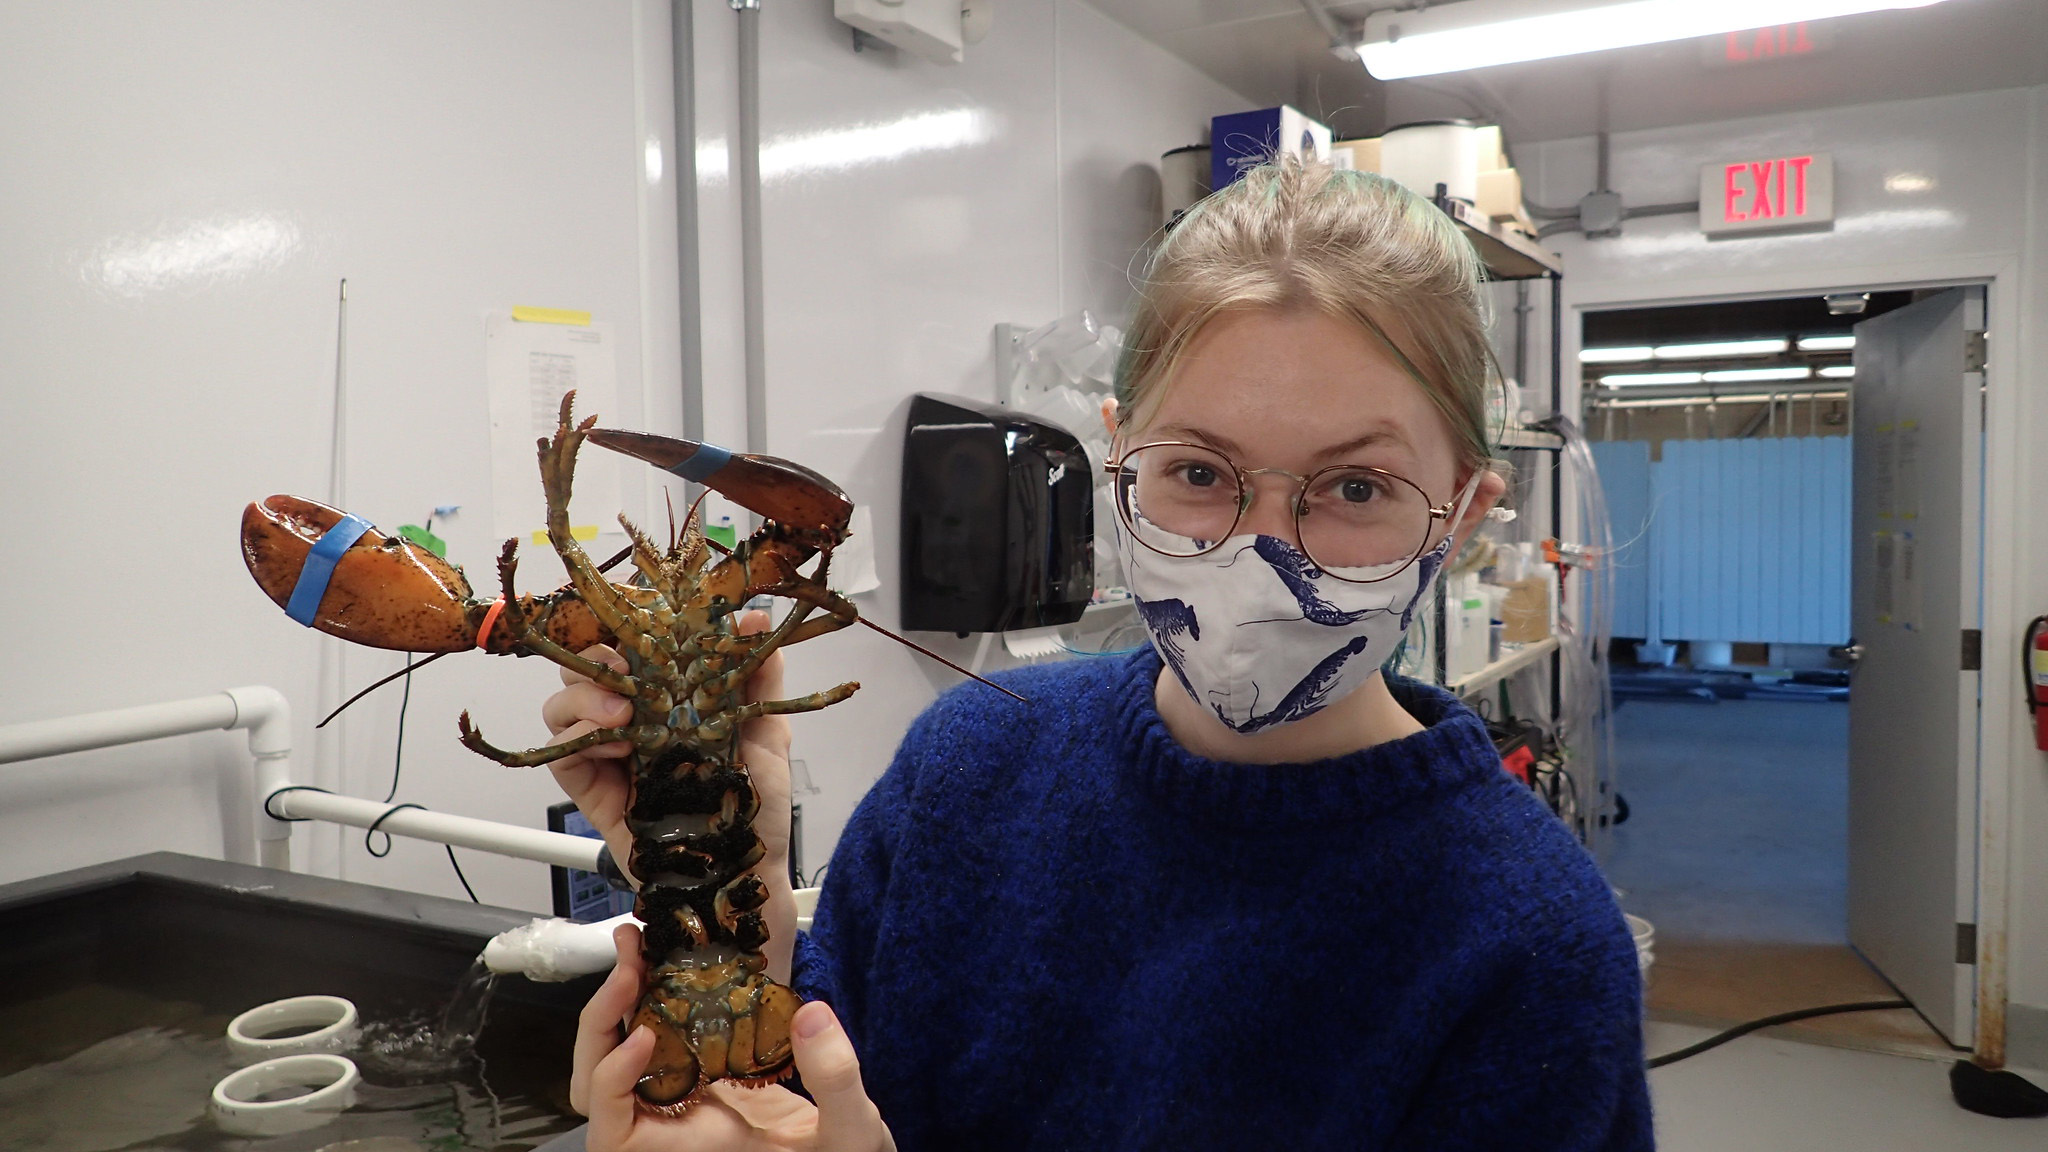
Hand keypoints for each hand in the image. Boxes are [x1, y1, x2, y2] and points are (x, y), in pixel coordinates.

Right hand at [542, 610, 796, 881]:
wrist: (742, 869)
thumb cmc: (755, 805)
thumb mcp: (767, 731)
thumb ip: (759, 675)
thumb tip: (751, 618)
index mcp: (671, 695)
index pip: (631, 644)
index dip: (622, 622)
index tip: (635, 613)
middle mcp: (635, 717)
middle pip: (585, 665)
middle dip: (595, 655)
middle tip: (622, 667)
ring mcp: (609, 751)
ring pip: (562, 703)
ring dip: (583, 697)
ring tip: (622, 714)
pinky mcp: (592, 788)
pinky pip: (561, 753)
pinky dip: (576, 739)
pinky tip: (612, 744)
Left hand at [572, 924, 893, 1151]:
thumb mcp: (851, 1134)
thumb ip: (835, 1081)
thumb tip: (811, 1016)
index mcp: (691, 1149)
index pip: (612, 1130)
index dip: (609, 1080)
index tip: (644, 1034)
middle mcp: (675, 1126)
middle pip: (597, 1085)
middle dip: (602, 1020)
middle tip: (632, 962)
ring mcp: (687, 1099)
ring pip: (619, 1058)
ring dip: (620, 1002)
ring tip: (641, 949)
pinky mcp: (707, 1073)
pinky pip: (660, 1039)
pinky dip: (656, 1000)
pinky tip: (678, 965)